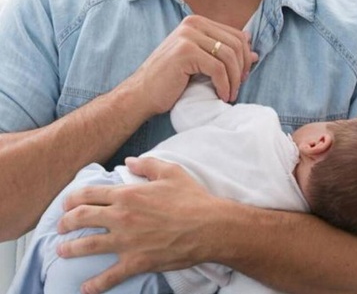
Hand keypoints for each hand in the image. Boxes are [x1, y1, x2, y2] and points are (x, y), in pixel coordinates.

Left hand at [57, 157, 222, 293]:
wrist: (210, 226)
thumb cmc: (192, 198)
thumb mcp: (171, 172)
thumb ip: (147, 164)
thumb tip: (129, 161)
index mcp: (128, 194)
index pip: (89, 194)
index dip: (72, 198)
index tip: (66, 204)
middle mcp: (121, 217)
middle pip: (81, 218)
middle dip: (65, 222)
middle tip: (61, 227)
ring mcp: (127, 241)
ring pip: (87, 246)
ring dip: (70, 249)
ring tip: (62, 250)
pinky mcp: (136, 262)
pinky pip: (110, 276)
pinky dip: (95, 284)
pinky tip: (86, 288)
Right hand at [128, 15, 258, 115]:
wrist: (143, 94)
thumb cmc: (171, 81)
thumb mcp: (201, 63)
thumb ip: (223, 54)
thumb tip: (254, 53)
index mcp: (197, 22)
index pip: (236, 35)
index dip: (245, 57)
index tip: (243, 76)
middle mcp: (192, 24)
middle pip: (235, 44)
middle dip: (242, 68)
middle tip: (238, 87)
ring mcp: (188, 36)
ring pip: (228, 56)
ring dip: (234, 79)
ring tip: (230, 94)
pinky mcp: (185, 52)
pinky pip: (218, 69)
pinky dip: (224, 85)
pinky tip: (222, 96)